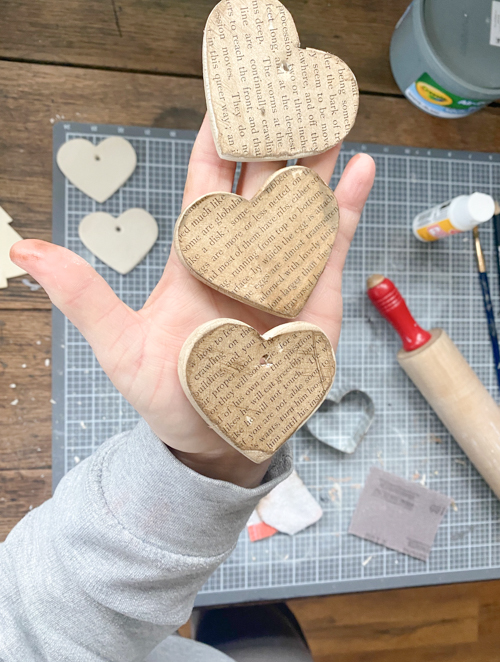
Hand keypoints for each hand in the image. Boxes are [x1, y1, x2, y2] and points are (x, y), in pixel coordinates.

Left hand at [11, 115, 374, 486]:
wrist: (216, 434)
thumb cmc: (166, 393)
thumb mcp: (119, 346)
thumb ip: (83, 296)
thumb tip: (29, 250)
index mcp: (196, 255)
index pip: (207, 183)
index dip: (216, 141)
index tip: (227, 101)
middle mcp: (241, 254)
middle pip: (259, 181)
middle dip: (271, 136)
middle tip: (284, 90)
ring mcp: (281, 272)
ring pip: (301, 202)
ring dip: (315, 159)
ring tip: (328, 114)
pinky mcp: (314, 296)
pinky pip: (332, 243)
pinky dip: (348, 206)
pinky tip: (361, 169)